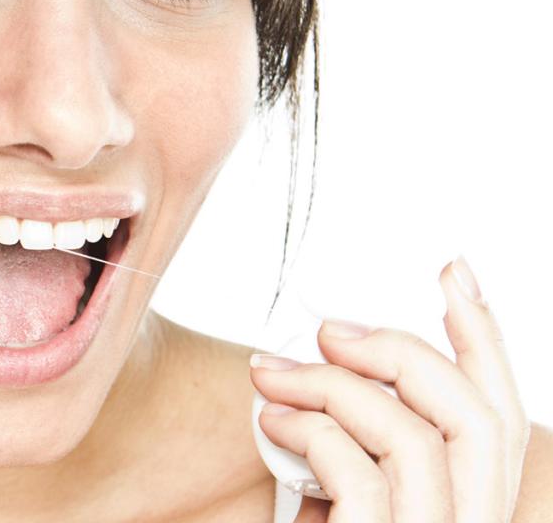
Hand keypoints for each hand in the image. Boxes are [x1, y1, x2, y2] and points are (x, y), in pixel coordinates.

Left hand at [250, 256, 530, 521]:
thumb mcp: (343, 489)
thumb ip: (367, 436)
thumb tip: (344, 347)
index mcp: (464, 512)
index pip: (501, 420)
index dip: (485, 340)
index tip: (453, 271)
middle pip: (479, 420)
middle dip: (403, 351)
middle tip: (329, 327)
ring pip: (414, 437)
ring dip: (332, 385)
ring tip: (270, 376)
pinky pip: (359, 472)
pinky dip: (310, 429)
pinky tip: (271, 422)